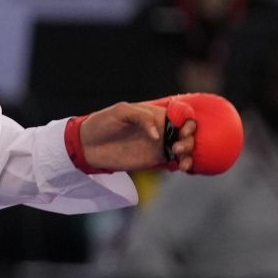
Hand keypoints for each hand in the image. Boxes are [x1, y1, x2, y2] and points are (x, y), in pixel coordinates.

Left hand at [80, 102, 197, 171]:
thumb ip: (142, 117)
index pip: (182, 116)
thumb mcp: (120, 111)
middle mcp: (162, 130)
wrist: (88, 145)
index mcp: (156, 115)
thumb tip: (158, 135)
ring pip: (186, 148)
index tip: (183, 128)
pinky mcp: (155, 160)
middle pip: (188, 133)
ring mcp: (160, 145)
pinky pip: (176, 162)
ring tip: (179, 155)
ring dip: (190, 152)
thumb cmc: (102, 123)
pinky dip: (185, 164)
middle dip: (190, 138)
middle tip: (177, 146)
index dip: (188, 121)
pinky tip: (182, 166)